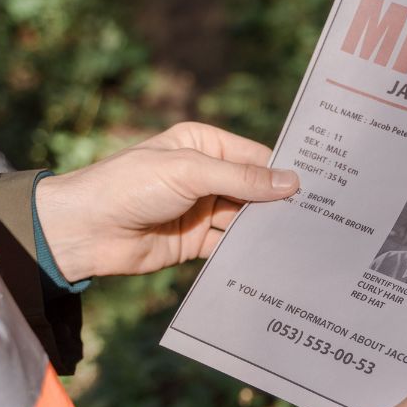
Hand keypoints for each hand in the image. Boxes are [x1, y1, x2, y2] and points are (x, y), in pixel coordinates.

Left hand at [34, 122, 298, 281]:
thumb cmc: (129, 186)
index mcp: (203, 145)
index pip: (256, 156)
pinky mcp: (195, 243)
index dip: (284, 171)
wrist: (84, 231)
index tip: (321, 186)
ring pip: (245, 221)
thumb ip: (241, 178)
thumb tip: (291, 182)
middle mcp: (205, 176)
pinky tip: (276, 260)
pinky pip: (230, 247)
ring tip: (306, 241)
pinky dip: (248, 253)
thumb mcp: (188, 172)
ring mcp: (201, 211)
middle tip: (323, 217)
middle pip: (255, 191)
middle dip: (281, 204)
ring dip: (267, 231)